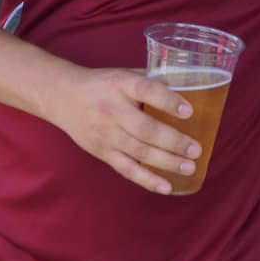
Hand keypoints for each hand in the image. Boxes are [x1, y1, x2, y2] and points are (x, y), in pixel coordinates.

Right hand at [49, 66, 201, 194]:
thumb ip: (152, 81)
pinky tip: (167, 187)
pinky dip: (147, 180)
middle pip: (145, 129)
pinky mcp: (102, 152)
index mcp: (121, 84)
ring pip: (139, 152)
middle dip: (174, 141)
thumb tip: (189, 89)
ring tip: (190, 167)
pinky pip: (127, 169)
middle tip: (196, 149)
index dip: (168, 101)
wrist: (62, 97)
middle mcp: (112, 110)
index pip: (146, 91)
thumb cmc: (102, 84)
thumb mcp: (124, 74)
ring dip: (167, 162)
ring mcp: (106, 134)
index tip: (189, 111)